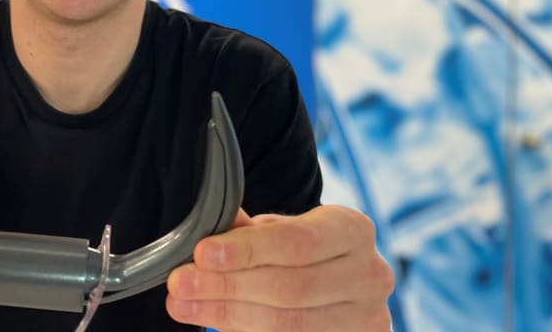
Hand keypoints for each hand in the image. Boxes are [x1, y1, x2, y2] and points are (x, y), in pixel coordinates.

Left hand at [165, 205, 393, 330]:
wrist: (335, 278)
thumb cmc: (301, 249)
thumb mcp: (280, 230)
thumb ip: (248, 231)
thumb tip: (207, 234)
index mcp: (352, 229)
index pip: (296, 242)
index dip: (247, 250)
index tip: (202, 253)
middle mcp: (370, 274)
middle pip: (289, 287)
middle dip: (227, 286)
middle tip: (181, 283)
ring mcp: (368, 317)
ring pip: (288, 323)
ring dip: (227, 315)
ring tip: (184, 305)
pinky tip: (214, 322)